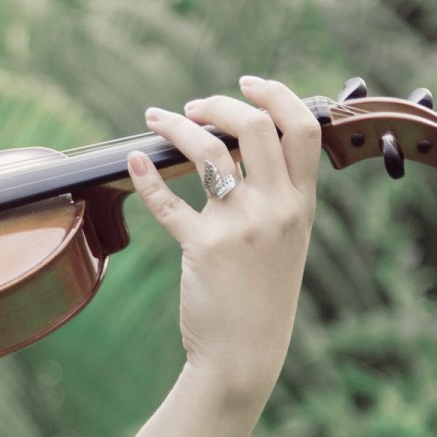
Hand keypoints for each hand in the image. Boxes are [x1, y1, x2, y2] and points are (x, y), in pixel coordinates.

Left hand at [125, 74, 319, 408]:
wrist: (246, 352)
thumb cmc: (261, 295)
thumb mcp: (286, 240)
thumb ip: (277, 196)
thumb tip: (245, 150)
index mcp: (302, 203)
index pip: (303, 128)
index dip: (277, 95)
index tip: (247, 84)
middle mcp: (277, 208)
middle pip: (256, 126)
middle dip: (220, 104)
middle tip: (193, 107)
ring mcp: (241, 226)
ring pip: (208, 153)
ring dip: (177, 128)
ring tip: (155, 120)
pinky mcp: (204, 247)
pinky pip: (169, 202)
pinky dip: (146, 177)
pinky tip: (133, 163)